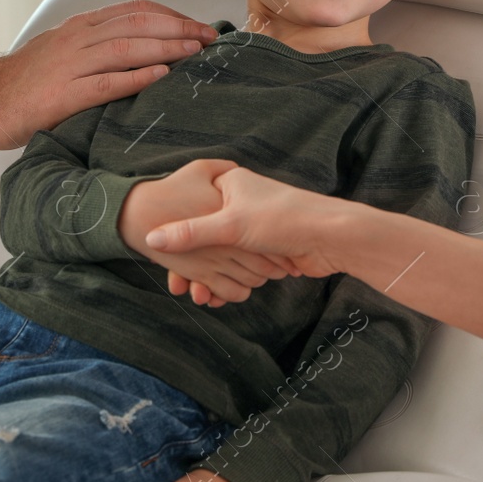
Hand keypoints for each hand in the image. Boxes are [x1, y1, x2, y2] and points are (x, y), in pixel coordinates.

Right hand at [0, 0, 218, 149]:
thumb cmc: (24, 81)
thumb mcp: (63, 51)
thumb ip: (98, 47)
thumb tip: (142, 50)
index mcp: (80, 27)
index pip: (135, 10)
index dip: (171, 14)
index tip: (197, 25)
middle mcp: (78, 39)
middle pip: (138, 23)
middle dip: (179, 27)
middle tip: (209, 38)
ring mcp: (70, 65)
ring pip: (126, 47)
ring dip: (166, 46)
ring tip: (195, 52)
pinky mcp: (62, 95)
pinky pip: (105, 82)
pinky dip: (135, 77)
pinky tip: (159, 76)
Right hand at [144, 167, 344, 302]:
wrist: (331, 238)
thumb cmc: (283, 219)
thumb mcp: (230, 225)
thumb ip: (189, 233)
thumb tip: (150, 240)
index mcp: (230, 184)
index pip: (192, 203)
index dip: (174, 229)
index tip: (157, 250)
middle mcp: (239, 202)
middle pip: (204, 234)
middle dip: (192, 263)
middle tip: (177, 284)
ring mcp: (252, 227)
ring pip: (220, 254)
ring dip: (210, 276)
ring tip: (198, 296)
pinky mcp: (264, 248)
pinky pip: (237, 266)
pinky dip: (227, 282)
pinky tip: (216, 297)